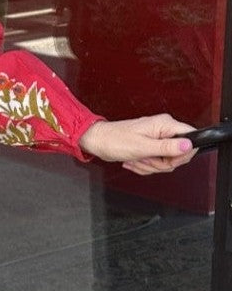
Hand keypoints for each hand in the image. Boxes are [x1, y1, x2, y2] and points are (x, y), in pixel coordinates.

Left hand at [78, 115, 195, 175]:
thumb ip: (167, 147)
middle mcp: (163, 130)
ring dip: (151, 165)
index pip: (191, 137)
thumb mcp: (143, 147)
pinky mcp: (151, 147)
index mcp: (164, 124)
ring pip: (168, 161)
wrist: (98, 142)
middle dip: (162, 163)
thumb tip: (188, 144)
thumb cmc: (114, 140)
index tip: (169, 159)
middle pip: (180, 154)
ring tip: (137, 159)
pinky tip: (135, 161)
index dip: (184, 153)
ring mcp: (157, 139)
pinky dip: (146, 166)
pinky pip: (158, 163)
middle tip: (147, 159)